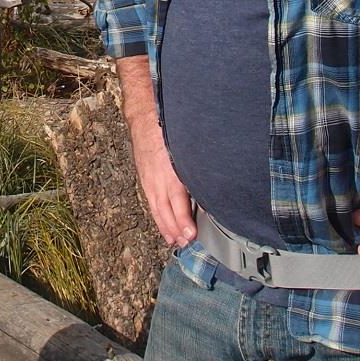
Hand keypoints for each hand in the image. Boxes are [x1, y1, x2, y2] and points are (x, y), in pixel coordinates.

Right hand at [127, 111, 196, 247]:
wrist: (146, 117)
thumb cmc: (169, 130)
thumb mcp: (189, 148)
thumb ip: (199, 168)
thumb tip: (214, 186)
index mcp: (171, 173)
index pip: (178, 204)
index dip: (184, 221)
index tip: (192, 234)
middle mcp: (158, 180)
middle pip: (166, 211)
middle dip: (176, 229)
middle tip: (186, 243)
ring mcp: (149, 180)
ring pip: (157, 209)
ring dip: (166, 226)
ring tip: (175, 240)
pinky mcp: (145, 179)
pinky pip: (151, 202)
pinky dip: (158, 216)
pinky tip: (164, 224)